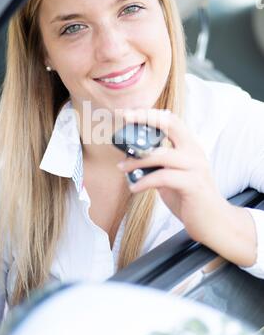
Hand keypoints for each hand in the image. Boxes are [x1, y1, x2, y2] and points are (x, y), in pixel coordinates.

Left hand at [117, 108, 231, 245]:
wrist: (213, 222)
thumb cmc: (189, 198)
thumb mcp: (170, 175)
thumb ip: (156, 163)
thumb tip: (131, 156)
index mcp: (189, 146)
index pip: (170, 119)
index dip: (148, 113)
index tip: (126, 112)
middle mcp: (194, 151)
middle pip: (170, 124)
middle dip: (144, 118)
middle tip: (124, 118)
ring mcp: (195, 166)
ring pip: (161, 153)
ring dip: (137, 159)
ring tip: (121, 168)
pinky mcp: (193, 184)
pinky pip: (163, 177)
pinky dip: (144, 181)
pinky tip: (134, 188)